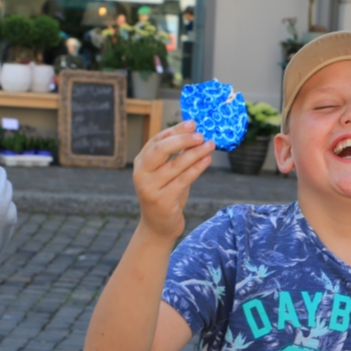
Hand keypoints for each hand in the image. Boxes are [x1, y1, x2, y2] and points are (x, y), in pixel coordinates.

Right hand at [132, 121, 214, 239]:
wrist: (158, 226)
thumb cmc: (166, 195)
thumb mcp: (167, 173)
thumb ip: (176, 156)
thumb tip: (196, 135)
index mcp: (141, 162)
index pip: (157, 140)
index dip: (175, 130)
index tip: (193, 123)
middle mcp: (141, 173)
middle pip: (161, 149)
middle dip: (182, 139)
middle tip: (201, 135)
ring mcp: (150, 188)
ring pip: (175, 165)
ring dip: (195, 153)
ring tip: (210, 145)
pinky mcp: (162, 200)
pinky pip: (183, 180)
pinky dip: (197, 168)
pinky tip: (207, 160)